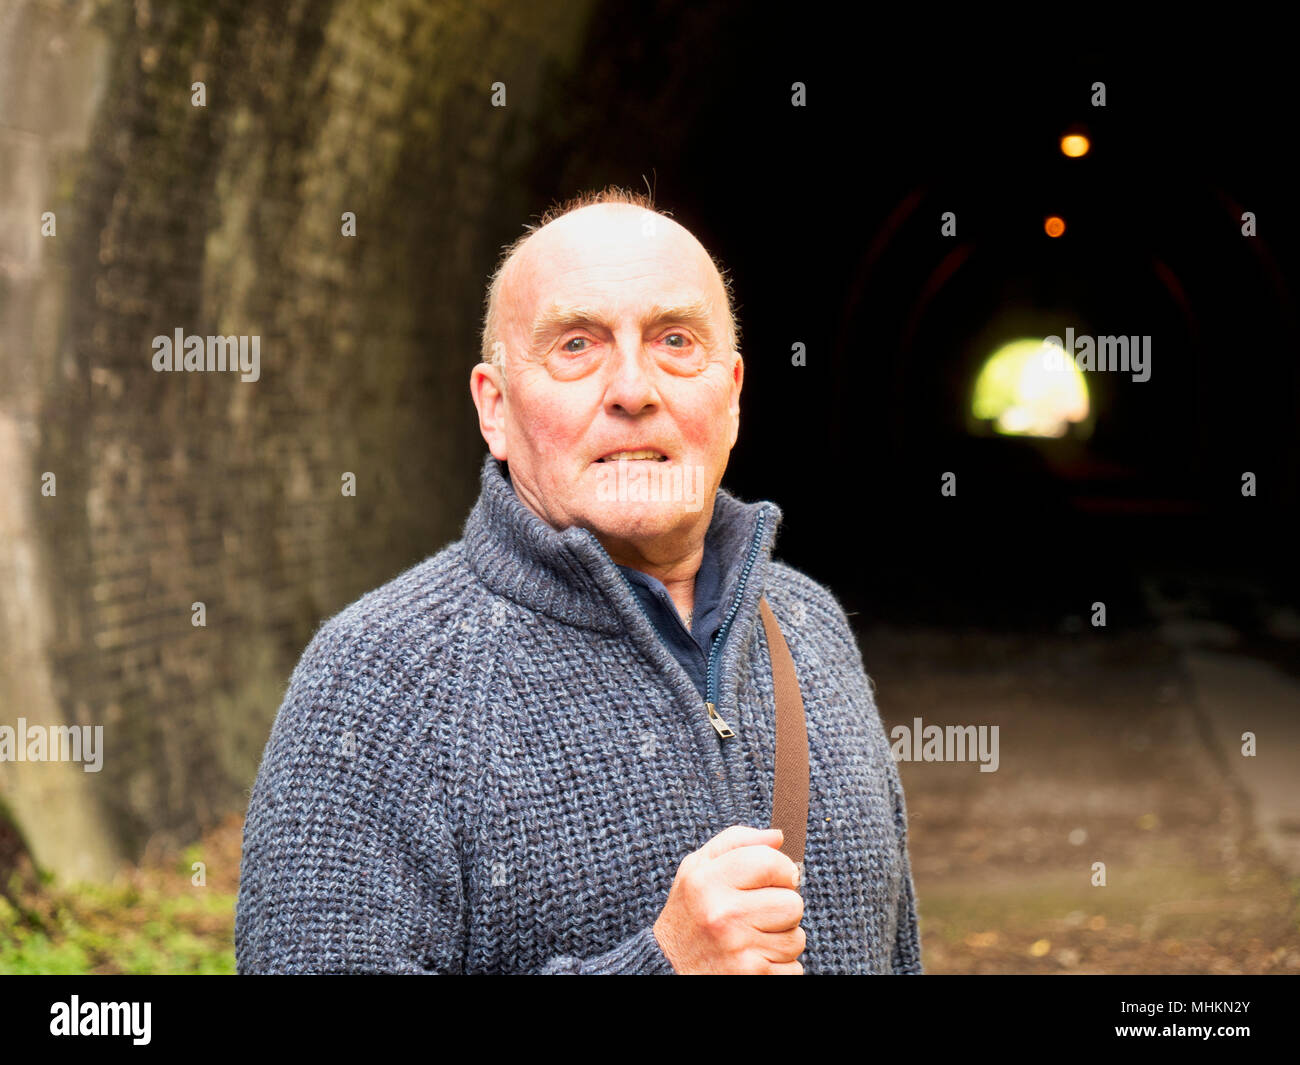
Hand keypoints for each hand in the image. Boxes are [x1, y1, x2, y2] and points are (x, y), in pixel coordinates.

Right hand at [652, 825, 804, 973]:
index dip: (782, 869)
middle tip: (758, 914)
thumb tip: (778, 836)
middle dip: (782, 908)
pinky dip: (780, 966)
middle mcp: (723, 915)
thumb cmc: (688, 914)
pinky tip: (753, 960)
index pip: (771, 862)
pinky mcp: (753, 978)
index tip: (776, 878)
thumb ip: (736, 842)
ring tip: (752, 938)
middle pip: (793, 903)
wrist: (666, 970)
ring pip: (796, 938)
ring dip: (781, 939)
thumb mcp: (696, 868)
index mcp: (707, 882)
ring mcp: (739, 951)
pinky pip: (794, 967)